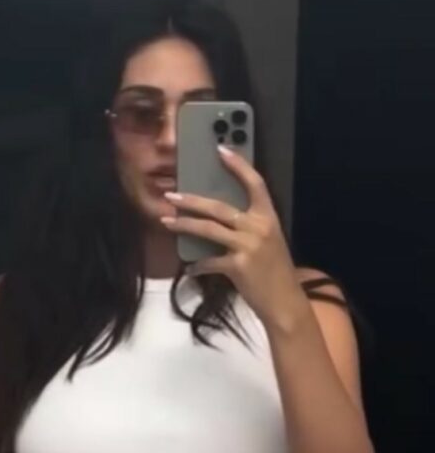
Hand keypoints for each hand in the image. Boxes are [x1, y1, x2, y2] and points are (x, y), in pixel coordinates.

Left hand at [161, 146, 305, 329]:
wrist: (285, 302)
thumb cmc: (275, 272)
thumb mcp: (269, 242)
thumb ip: (250, 227)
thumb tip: (220, 217)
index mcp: (269, 217)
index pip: (255, 183)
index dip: (238, 165)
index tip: (220, 150)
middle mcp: (259, 227)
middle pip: (219, 207)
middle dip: (192, 200)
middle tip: (171, 195)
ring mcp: (248, 246)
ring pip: (209, 229)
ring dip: (184, 225)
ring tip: (166, 221)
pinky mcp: (238, 267)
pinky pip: (209, 262)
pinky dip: (197, 266)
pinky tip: (189, 268)